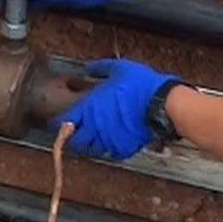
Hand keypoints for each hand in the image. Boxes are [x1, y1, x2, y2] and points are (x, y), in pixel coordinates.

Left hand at [55, 58, 179, 160]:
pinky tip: (113, 140)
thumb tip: (88, 68)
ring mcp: (109, 140)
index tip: (61, 123)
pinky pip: (111, 153)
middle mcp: (96, 127)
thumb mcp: (119, 68)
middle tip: (79, 132)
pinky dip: (109, 148)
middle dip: (76, 138)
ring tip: (96, 136)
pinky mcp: (123, 148)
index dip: (60, 123)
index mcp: (90, 107)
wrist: (162, 104)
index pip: (65, 121)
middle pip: (76, 142)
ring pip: (92, 150)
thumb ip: (100, 68)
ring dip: (92, 144)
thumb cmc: (141, 85)